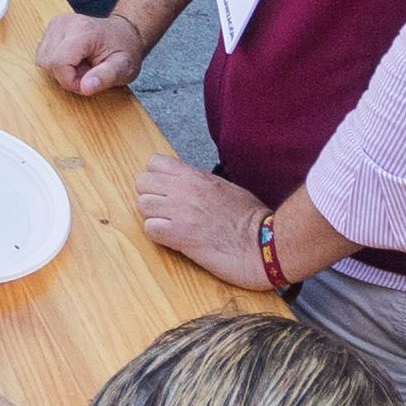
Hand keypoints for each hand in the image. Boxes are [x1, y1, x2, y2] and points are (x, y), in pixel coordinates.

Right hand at [36, 10, 144, 96]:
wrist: (124, 32)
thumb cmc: (125, 49)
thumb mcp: (124, 67)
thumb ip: (106, 77)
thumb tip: (85, 88)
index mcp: (83, 31)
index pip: (59, 63)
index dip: (71, 81)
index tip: (89, 81)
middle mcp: (65, 23)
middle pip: (48, 61)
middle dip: (66, 75)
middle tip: (87, 72)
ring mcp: (56, 24)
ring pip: (43, 59)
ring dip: (60, 70)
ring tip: (81, 65)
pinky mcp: (52, 28)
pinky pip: (44, 54)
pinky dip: (56, 63)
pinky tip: (74, 60)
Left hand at [138, 156, 275, 289]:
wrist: (264, 244)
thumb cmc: (251, 219)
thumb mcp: (226, 188)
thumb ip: (202, 184)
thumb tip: (188, 185)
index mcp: (196, 176)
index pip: (154, 162)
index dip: (155, 177)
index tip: (164, 191)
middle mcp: (184, 189)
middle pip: (142, 182)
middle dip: (150, 197)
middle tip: (165, 212)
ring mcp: (180, 211)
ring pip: (142, 205)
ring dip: (153, 217)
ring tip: (170, 227)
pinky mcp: (179, 235)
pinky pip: (150, 229)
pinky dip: (158, 236)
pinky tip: (174, 240)